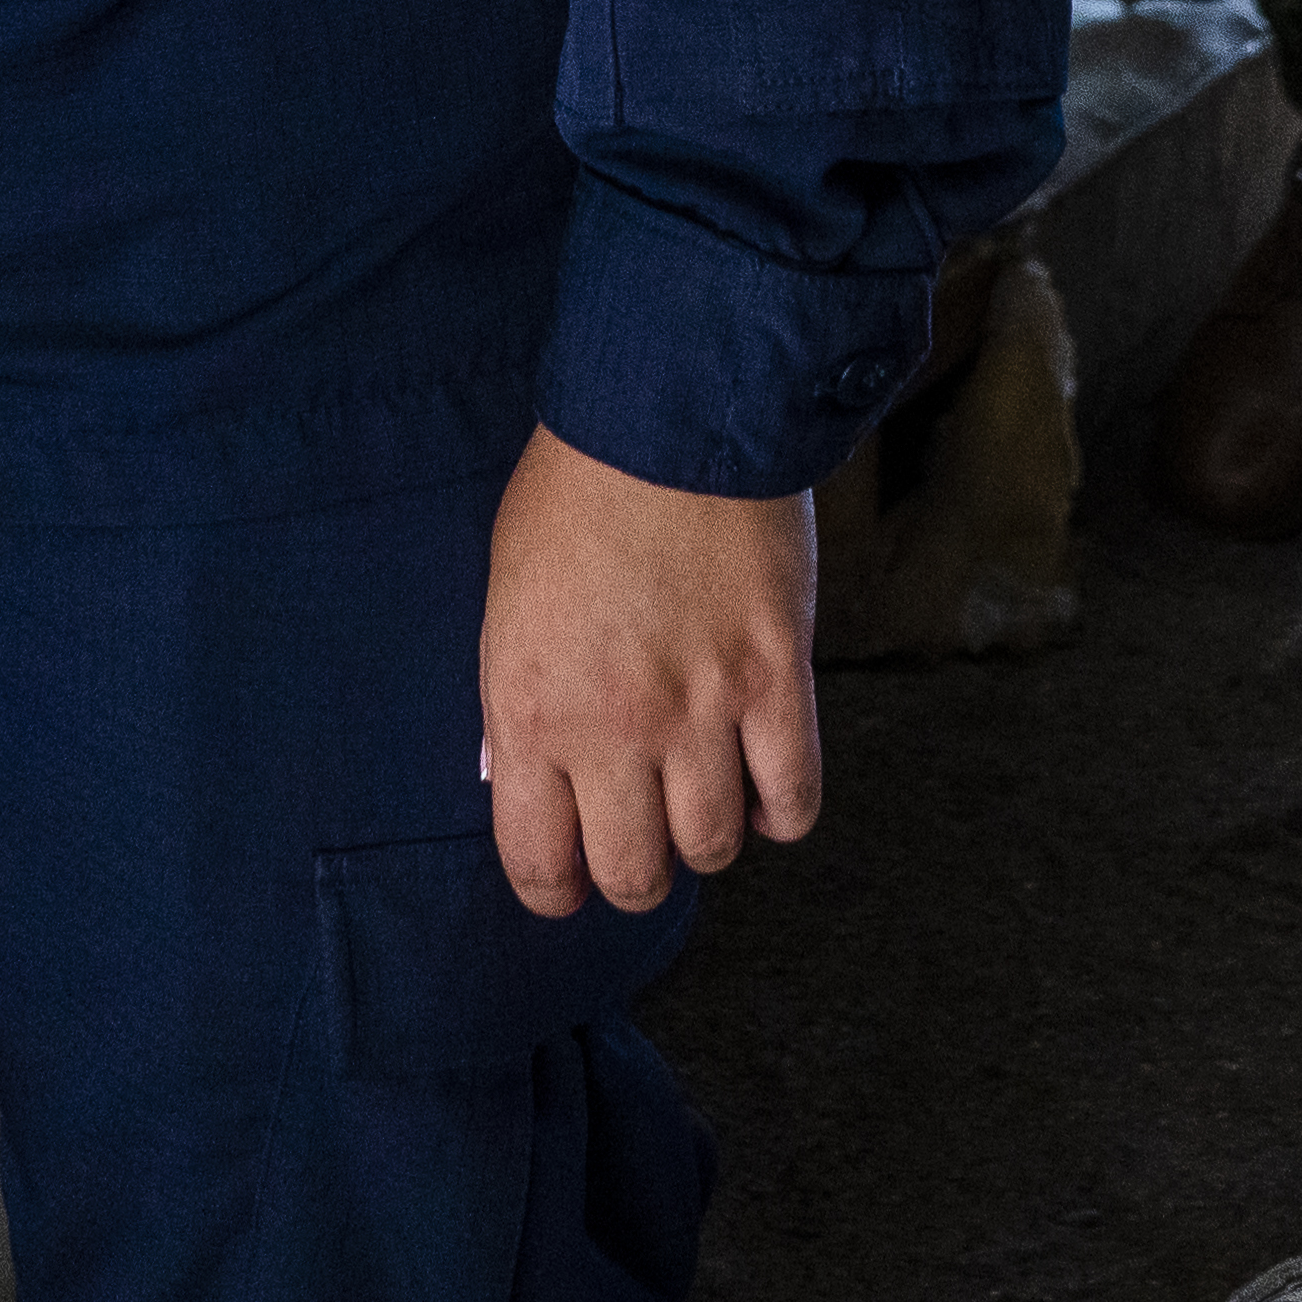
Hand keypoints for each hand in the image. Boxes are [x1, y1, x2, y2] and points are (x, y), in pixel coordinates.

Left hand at [477, 426, 823, 916]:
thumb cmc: (574, 496)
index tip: (569, 875)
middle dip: (634, 874)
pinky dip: (780, 811)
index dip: (556, 888)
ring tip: (701, 800)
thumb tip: (523, 774)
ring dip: (706, 839)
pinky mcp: (778, 680)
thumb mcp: (507, 602)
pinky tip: (764, 786)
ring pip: (714, 846)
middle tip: (639, 842)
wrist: (667, 414)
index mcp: (530, 711)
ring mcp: (703, 710)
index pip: (538, 863)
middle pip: (634, 875)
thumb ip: (517, 700)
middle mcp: (614, 729)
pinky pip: (793, 798)